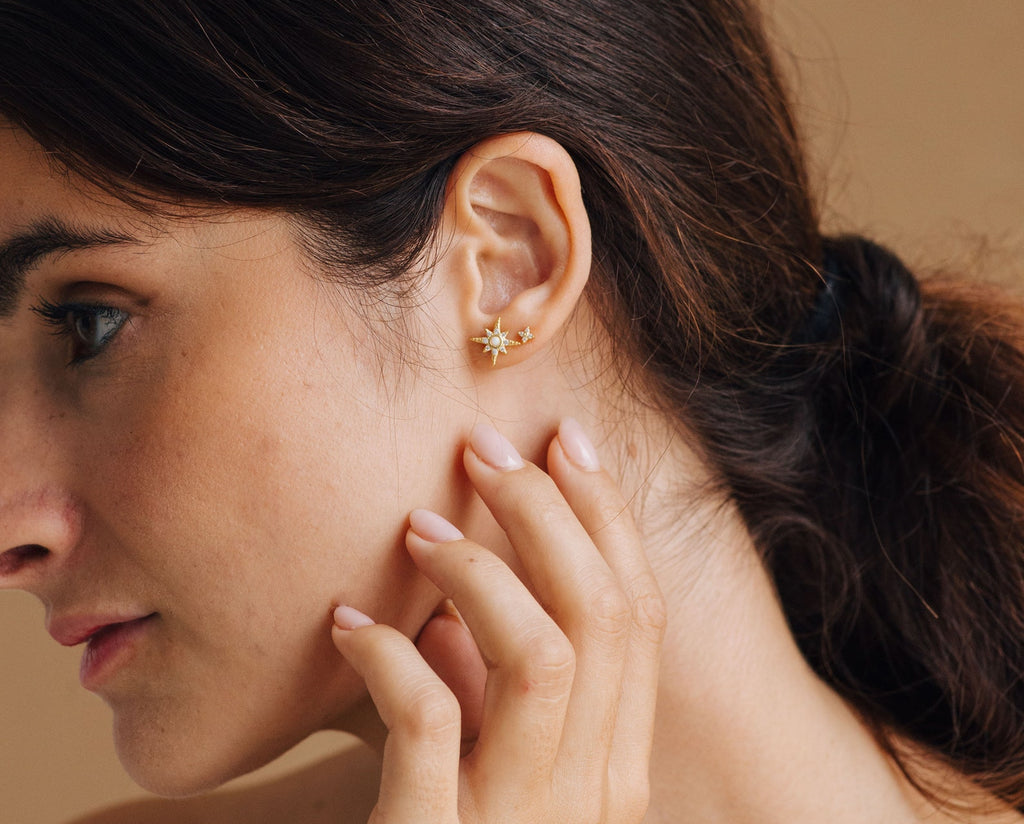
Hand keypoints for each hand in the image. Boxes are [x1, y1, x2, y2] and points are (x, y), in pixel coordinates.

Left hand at [330, 418, 665, 822]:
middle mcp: (595, 793)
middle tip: (486, 448)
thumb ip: (493, 698)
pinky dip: (392, 658)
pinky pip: (433, 726)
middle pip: (604, 614)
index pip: (639, 612)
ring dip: (481, 571)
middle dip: (551, 511)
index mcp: (617, 765)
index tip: (568, 439)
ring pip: (546, 654)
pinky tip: (347, 624)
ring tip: (418, 525)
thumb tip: (454, 612)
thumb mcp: (492, 776)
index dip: (609, 515)